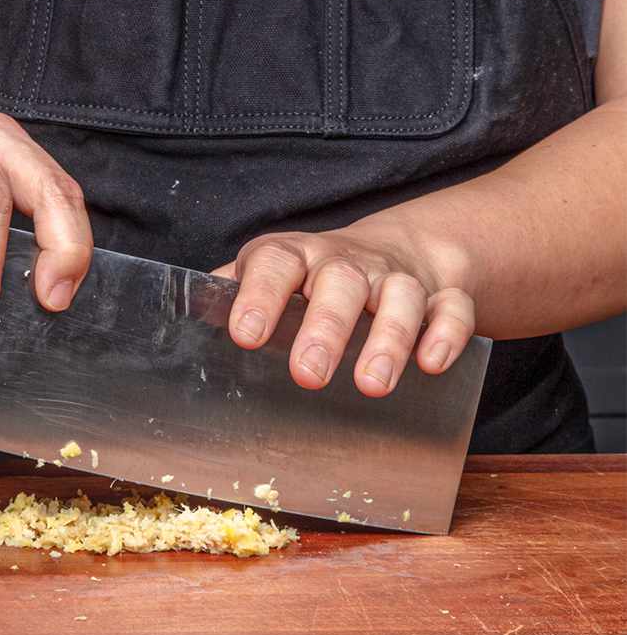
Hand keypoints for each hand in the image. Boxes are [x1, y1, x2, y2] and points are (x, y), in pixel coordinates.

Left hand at [215, 224, 473, 397]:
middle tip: (308, 374)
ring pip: (400, 296)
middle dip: (325, 327)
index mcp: (296, 257)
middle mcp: (347, 264)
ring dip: (389, 338)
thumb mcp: (270, 278)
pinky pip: (452, 309)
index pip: (275, 263)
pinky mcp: (441, 297)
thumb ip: (231, 296)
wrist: (397, 250)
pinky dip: (446, 334)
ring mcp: (397, 279)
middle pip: (340, 282)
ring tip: (371, 384)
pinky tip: (432, 365)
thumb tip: (182, 321)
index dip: (259, 295)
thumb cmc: (314, 278)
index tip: (245, 336)